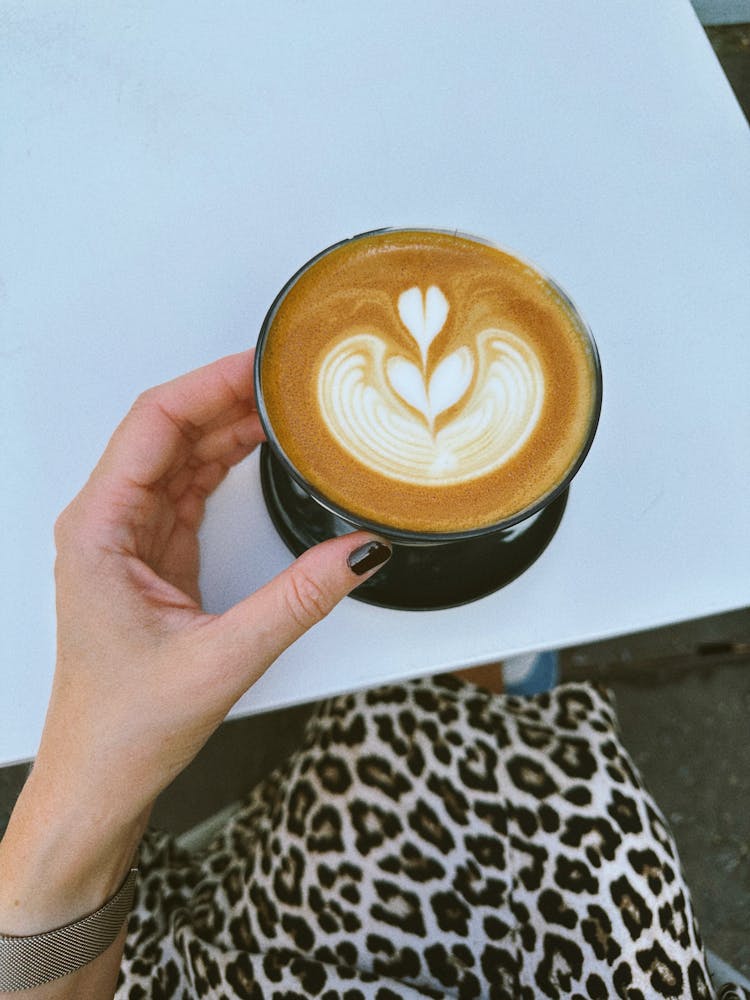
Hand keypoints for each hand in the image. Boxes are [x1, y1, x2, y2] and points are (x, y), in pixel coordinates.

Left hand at [0, 349, 388, 938]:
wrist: (99, 780)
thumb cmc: (123, 726)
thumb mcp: (223, 657)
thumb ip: (298, 598)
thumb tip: (359, 551)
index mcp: (99, 531)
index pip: (154, 424)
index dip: (208, 384)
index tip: (259, 364)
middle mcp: (108, 524)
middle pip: (169, 431)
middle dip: (227, 398)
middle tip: (289, 380)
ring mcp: (130, 539)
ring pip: (182, 457)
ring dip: (229, 429)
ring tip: (287, 407)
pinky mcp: (154, 557)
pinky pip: (191, 490)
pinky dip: (227, 465)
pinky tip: (263, 452)